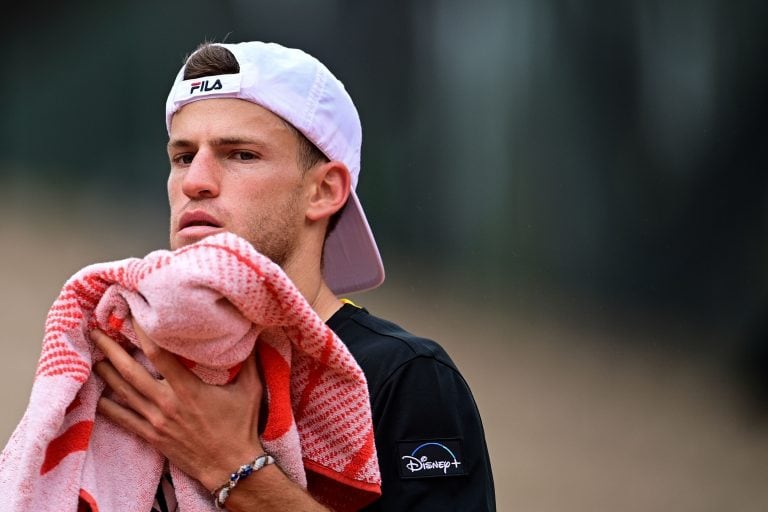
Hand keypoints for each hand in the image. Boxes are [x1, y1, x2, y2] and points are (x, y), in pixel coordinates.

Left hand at [91, 319, 263, 490]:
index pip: (158, 354)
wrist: (232, 467)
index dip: (142, 333)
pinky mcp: (152, 436)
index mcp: (188, 389)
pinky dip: (107, 407)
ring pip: (122, 393)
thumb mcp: (251, 389)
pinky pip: (123, 420)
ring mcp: (156, 421)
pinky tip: (98, 395)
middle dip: (110, 350)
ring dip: (105, 374)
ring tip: (94, 357)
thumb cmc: (241, 427)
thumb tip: (257, 332)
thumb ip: (250, 360)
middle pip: (130, 372)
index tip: (132, 315)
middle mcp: (167, 403)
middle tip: (95, 332)